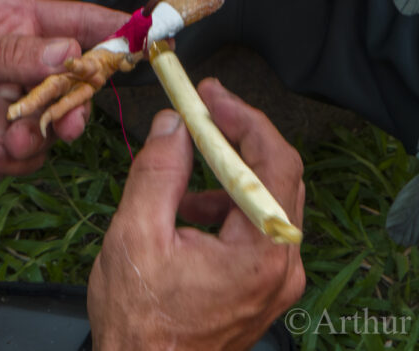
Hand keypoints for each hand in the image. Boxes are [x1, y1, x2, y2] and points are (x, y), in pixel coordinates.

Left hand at [0, 0, 124, 190]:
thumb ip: (10, 53)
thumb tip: (70, 50)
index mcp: (4, 23)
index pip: (68, 21)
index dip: (106, 29)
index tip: (142, 38)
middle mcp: (15, 64)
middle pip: (74, 77)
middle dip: (76, 98)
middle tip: (69, 117)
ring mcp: (10, 106)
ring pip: (59, 121)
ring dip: (42, 133)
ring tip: (9, 138)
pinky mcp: (0, 147)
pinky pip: (32, 155)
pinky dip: (14, 157)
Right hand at [87, 80, 305, 350]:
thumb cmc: (140, 323)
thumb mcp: (137, 234)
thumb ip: (158, 171)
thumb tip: (174, 124)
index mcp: (262, 253)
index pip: (275, 163)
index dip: (244, 119)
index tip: (210, 95)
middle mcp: (281, 267)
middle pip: (277, 180)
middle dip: (236, 139)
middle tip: (201, 110)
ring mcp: (274, 283)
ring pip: (263, 204)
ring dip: (225, 175)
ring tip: (179, 168)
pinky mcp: (260, 291)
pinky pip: (252, 231)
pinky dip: (222, 207)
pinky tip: (183, 211)